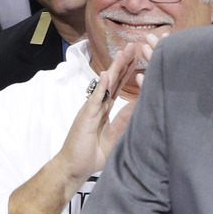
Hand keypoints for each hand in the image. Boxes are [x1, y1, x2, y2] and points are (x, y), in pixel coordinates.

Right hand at [52, 43, 142, 186]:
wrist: (73, 168)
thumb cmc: (90, 155)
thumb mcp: (113, 137)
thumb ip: (123, 122)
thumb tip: (138, 107)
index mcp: (105, 110)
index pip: (119, 87)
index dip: (128, 73)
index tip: (139, 59)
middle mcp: (98, 106)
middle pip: (114, 80)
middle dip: (124, 63)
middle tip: (135, 45)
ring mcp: (91, 109)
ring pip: (105, 85)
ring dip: (115, 68)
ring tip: (123, 52)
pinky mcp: (85, 116)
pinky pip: (95, 98)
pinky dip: (101, 86)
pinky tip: (107, 73)